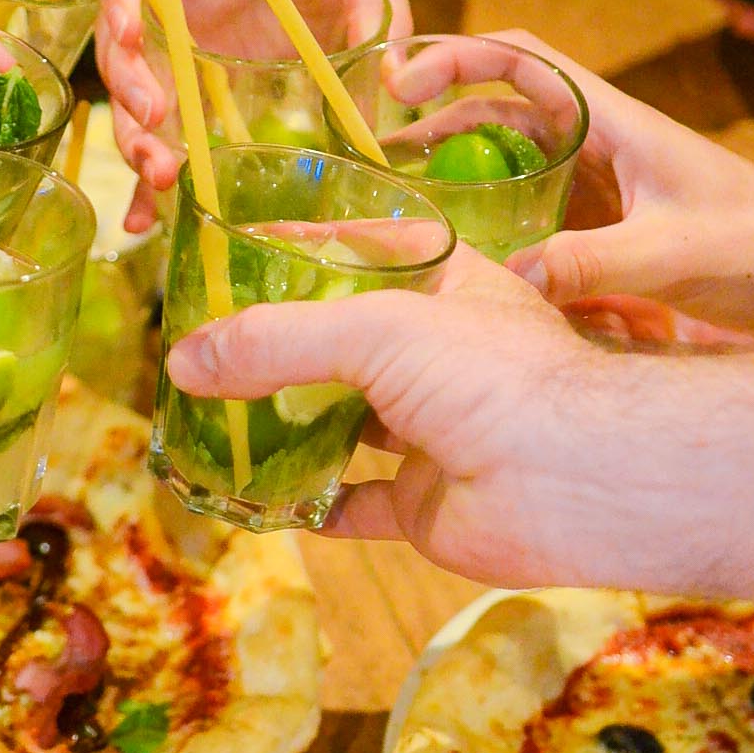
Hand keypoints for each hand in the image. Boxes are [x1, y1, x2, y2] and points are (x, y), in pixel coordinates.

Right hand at [95, 0, 410, 230]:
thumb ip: (377, 22)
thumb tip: (397, 87)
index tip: (131, 34)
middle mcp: (177, 4)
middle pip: (122, 44)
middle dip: (128, 92)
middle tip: (153, 131)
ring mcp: (181, 53)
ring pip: (134, 99)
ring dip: (136, 142)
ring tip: (159, 181)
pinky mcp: (195, 95)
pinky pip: (164, 135)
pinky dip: (151, 177)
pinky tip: (148, 219)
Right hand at [165, 246, 753, 607]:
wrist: (572, 480)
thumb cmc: (493, 374)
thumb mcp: (374, 330)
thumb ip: (276, 341)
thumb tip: (181, 362)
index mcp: (447, 287)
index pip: (365, 250)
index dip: (304, 246)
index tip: (235, 249)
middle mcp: (442, 356)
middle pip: (347, 344)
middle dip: (281, 347)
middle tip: (206, 348)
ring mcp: (435, 432)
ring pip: (345, 425)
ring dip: (285, 426)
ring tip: (211, 420)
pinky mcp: (428, 506)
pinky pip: (356, 505)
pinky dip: (309, 504)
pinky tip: (256, 498)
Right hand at [406, 29, 753, 337]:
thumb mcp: (683, 253)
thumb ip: (600, 264)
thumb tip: (516, 277)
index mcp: (617, 123)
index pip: (522, 60)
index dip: (455, 59)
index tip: (400, 82)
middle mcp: (603, 149)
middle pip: (499, 112)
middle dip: (434, 121)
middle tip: (373, 155)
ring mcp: (604, 193)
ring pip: (511, 167)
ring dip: (456, 176)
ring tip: (396, 208)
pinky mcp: (609, 238)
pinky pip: (534, 222)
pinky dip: (492, 231)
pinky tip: (460, 267)